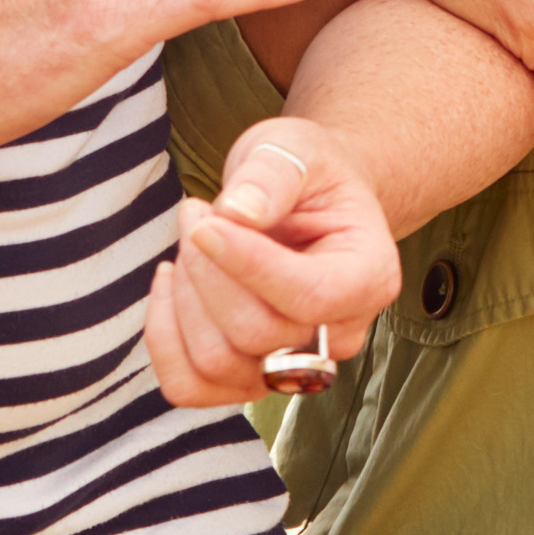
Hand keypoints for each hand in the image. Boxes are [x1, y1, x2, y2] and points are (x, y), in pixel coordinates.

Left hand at [142, 115, 402, 406]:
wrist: (307, 201)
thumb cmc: (306, 175)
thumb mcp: (295, 150)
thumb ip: (271, 176)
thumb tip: (239, 212)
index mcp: (369, 276)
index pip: (310, 297)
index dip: (248, 264)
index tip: (205, 222)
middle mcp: (339, 333)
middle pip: (257, 333)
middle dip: (208, 270)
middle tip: (198, 215)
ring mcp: (293, 365)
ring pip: (218, 362)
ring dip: (184, 298)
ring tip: (191, 240)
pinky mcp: (249, 377)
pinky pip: (190, 385)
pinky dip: (163, 336)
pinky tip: (170, 284)